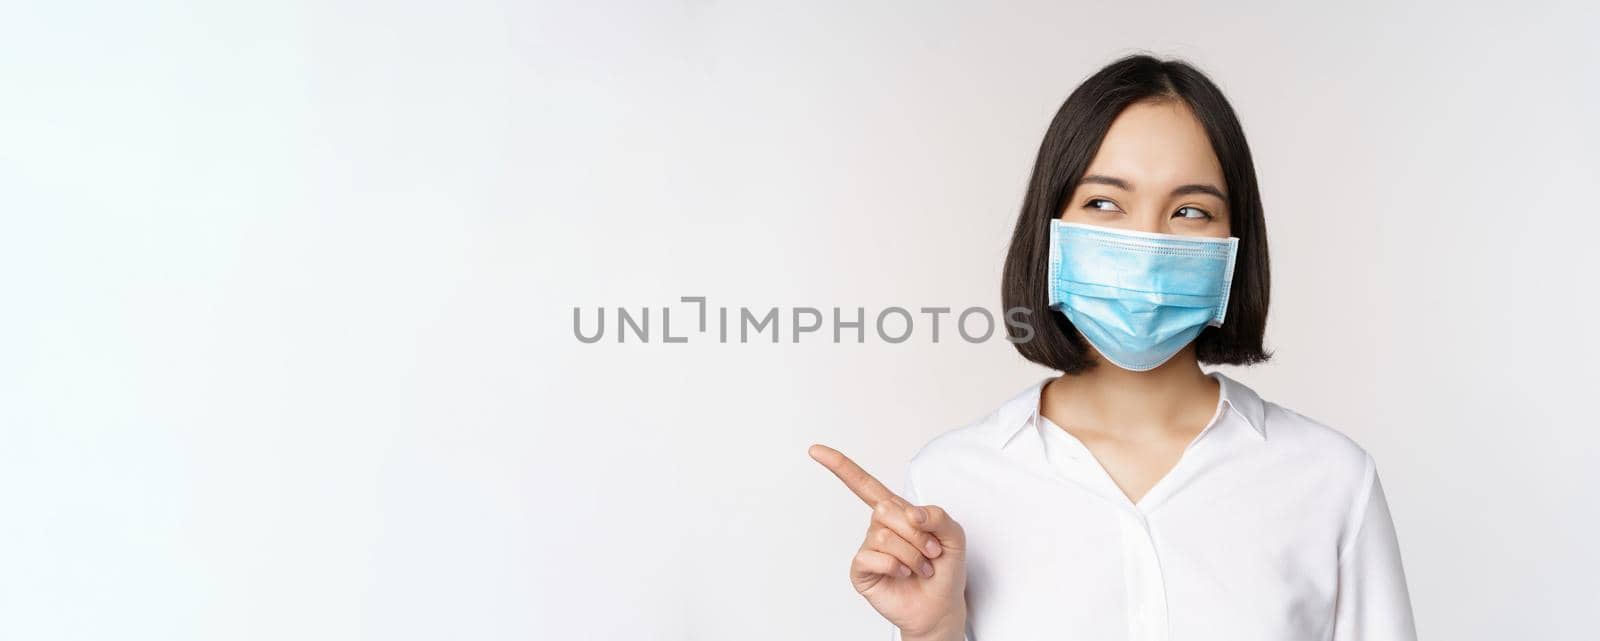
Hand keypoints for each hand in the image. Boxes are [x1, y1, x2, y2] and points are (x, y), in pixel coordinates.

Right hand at [809, 444, 966, 640]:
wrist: (941, 606)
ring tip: (922, 567)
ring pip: (883, 535)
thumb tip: (909, 514)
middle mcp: (878, 527)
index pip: (864, 484)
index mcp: (897, 512)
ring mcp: (868, 548)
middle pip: (884, 508)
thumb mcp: (954, 535)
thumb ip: (937, 515)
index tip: (815, 450)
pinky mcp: (861, 570)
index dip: (840, 466)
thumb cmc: (945, 569)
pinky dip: (895, 566)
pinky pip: (870, 557)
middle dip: (916, 532)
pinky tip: (903, 574)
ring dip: (912, 554)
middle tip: (930, 551)